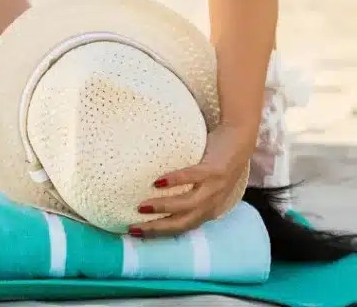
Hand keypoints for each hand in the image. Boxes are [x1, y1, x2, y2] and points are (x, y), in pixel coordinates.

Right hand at [131, 123, 254, 237]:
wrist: (239, 140)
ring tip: (142, 207)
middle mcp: (212, 202)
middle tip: (134, 227)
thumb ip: (186, 192)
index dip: (159, 233)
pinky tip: (158, 182)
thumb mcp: (204, 184)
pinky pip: (193, 177)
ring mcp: (215, 187)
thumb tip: (151, 192)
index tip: (135, 232)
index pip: (182, 228)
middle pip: (183, 222)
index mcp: (208, 209)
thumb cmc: (215, 162)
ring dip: (164, 207)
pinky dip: (176, 181)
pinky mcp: (215, 170)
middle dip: (158, 228)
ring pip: (188, 204)